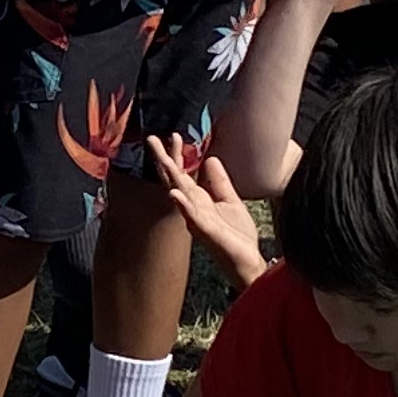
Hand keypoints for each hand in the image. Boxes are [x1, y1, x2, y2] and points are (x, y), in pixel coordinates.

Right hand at [148, 136, 267, 291]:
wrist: (247, 260)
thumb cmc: (236, 234)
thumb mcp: (230, 200)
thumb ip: (219, 182)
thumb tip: (210, 159)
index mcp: (199, 199)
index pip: (184, 173)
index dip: (178, 155)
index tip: (174, 135)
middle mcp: (194, 207)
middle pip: (175, 179)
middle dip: (164, 159)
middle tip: (151, 139)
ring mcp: (198, 219)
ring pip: (180, 194)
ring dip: (169, 177)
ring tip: (161, 158)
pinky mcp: (206, 232)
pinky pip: (192, 216)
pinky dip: (183, 205)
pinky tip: (174, 194)